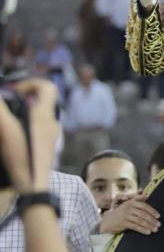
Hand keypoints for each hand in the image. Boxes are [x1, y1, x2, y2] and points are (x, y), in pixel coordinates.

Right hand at [0, 77, 60, 192]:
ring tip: (7, 120)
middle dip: (24, 97)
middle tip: (7, 103)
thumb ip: (1, 110)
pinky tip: (11, 136)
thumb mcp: (6, 130)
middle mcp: (52, 123)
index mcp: (45, 115)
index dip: (31, 83)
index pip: (48, 87)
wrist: (34, 187)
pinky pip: (38, 128)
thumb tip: (0, 97)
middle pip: (43, 100)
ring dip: (24, 111)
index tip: (14, 90)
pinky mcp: (46, 147)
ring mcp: (51, 136)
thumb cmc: (22, 158)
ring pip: (40, 115)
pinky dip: (25, 125)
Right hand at [99, 194, 160, 234]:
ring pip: (140, 221)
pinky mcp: (123, 223)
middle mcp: (128, 208)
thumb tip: (146, 195)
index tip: (158, 216)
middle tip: (159, 224)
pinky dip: (142, 229)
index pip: (144, 206)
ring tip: (155, 229)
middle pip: (143, 214)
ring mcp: (125, 215)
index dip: (152, 211)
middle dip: (152, 220)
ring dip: (149, 225)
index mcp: (131, 202)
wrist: (108, 220)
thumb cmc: (121, 212)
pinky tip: (148, 232)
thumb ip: (137, 199)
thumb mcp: (128, 204)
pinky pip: (135, 226)